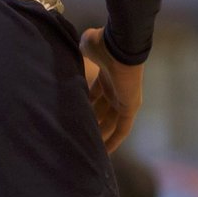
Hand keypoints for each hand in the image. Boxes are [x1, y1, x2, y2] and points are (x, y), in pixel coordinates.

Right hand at [80, 29, 143, 150]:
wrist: (118, 43)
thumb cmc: (102, 43)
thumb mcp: (85, 48)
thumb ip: (78, 52)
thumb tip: (67, 47)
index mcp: (105, 77)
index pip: (95, 97)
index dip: (85, 106)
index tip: (74, 116)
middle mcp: (115, 90)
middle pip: (102, 112)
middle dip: (92, 123)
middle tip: (78, 136)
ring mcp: (124, 98)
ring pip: (111, 122)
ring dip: (100, 135)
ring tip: (87, 148)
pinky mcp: (130, 106)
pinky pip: (123, 128)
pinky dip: (114, 139)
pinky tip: (105, 152)